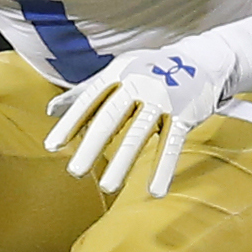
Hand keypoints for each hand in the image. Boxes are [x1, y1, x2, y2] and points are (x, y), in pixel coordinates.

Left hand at [43, 43, 251, 197]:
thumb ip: (85, 92)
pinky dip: (163, 169)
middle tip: (75, 172)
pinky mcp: (185, 114)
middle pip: (111, 117)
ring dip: (123, 162)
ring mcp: (163, 99)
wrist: (201, 59)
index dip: (70, 123)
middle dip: (92, 145)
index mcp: (118, 72)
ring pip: (139, 134)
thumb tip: (49, 110)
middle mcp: (138, 83)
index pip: (89, 99)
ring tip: (107, 187)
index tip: (53, 147)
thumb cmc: (148, 71)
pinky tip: (155, 192)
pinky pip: (172, 145)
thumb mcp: (116, 73)